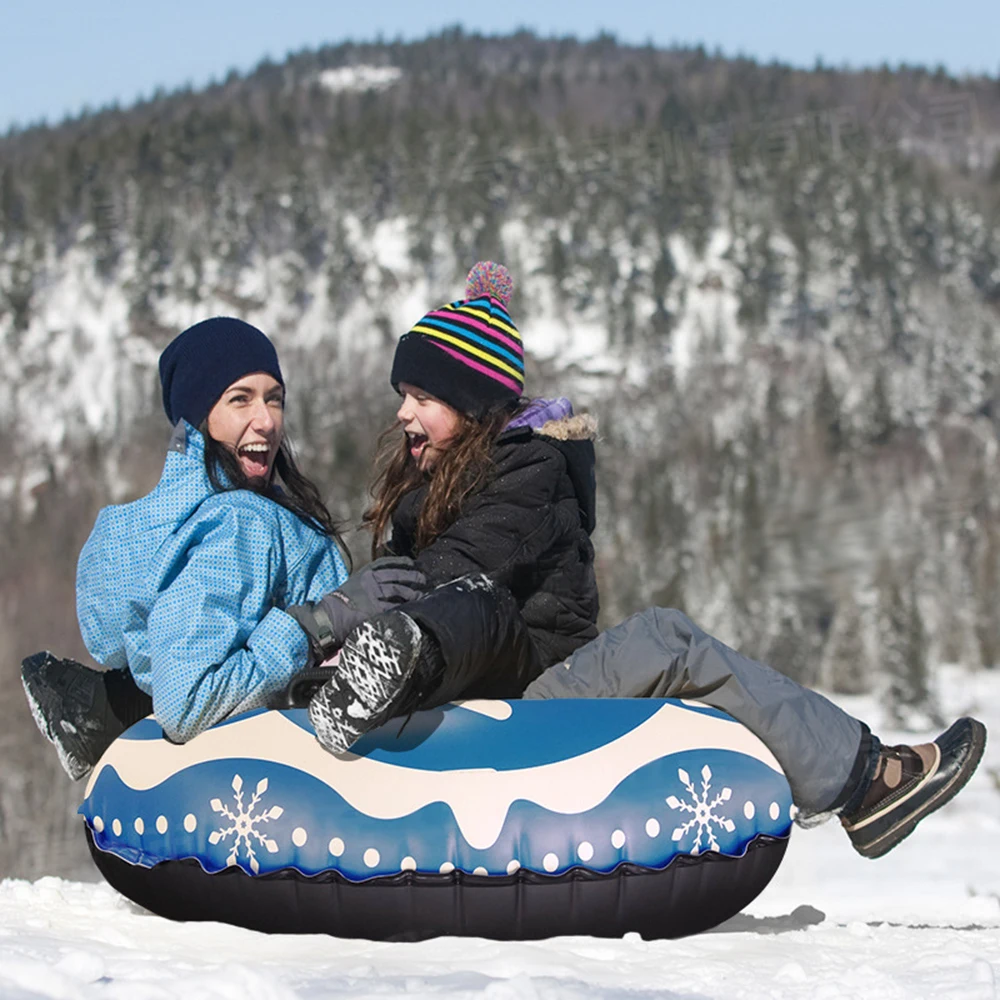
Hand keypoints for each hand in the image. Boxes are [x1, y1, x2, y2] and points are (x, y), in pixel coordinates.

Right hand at [287, 557, 427, 660]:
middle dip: (413, 577)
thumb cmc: (341, 601)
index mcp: (365, 572)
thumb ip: (369, 580)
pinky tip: (412, 608)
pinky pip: (394, 606)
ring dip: (412, 593)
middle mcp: (370, 580)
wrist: (329, 616)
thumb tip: (386, 581)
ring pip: (398, 590)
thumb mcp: (354, 583)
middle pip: (397, 575)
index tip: (412, 563)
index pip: (387, 562)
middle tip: (423, 579)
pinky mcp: (374, 608)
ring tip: (421, 595)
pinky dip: (404, 607)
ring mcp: (373, 594)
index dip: (402, 562)